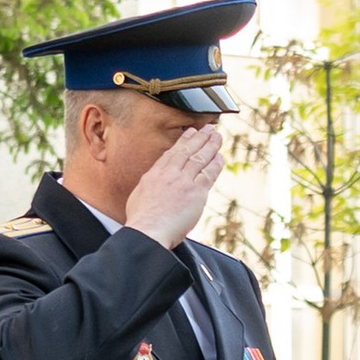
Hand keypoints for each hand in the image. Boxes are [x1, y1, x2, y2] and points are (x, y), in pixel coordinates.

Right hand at [124, 120, 225, 246]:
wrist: (148, 230)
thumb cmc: (141, 221)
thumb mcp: (139, 196)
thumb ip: (149, 187)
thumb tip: (153, 185)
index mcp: (154, 174)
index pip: (172, 153)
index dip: (183, 141)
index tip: (190, 132)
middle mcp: (169, 174)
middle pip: (187, 151)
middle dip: (199, 138)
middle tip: (208, 128)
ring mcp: (183, 181)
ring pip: (199, 158)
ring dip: (210, 145)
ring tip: (217, 136)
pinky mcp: (196, 192)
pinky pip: (209, 174)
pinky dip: (215, 164)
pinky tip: (220, 157)